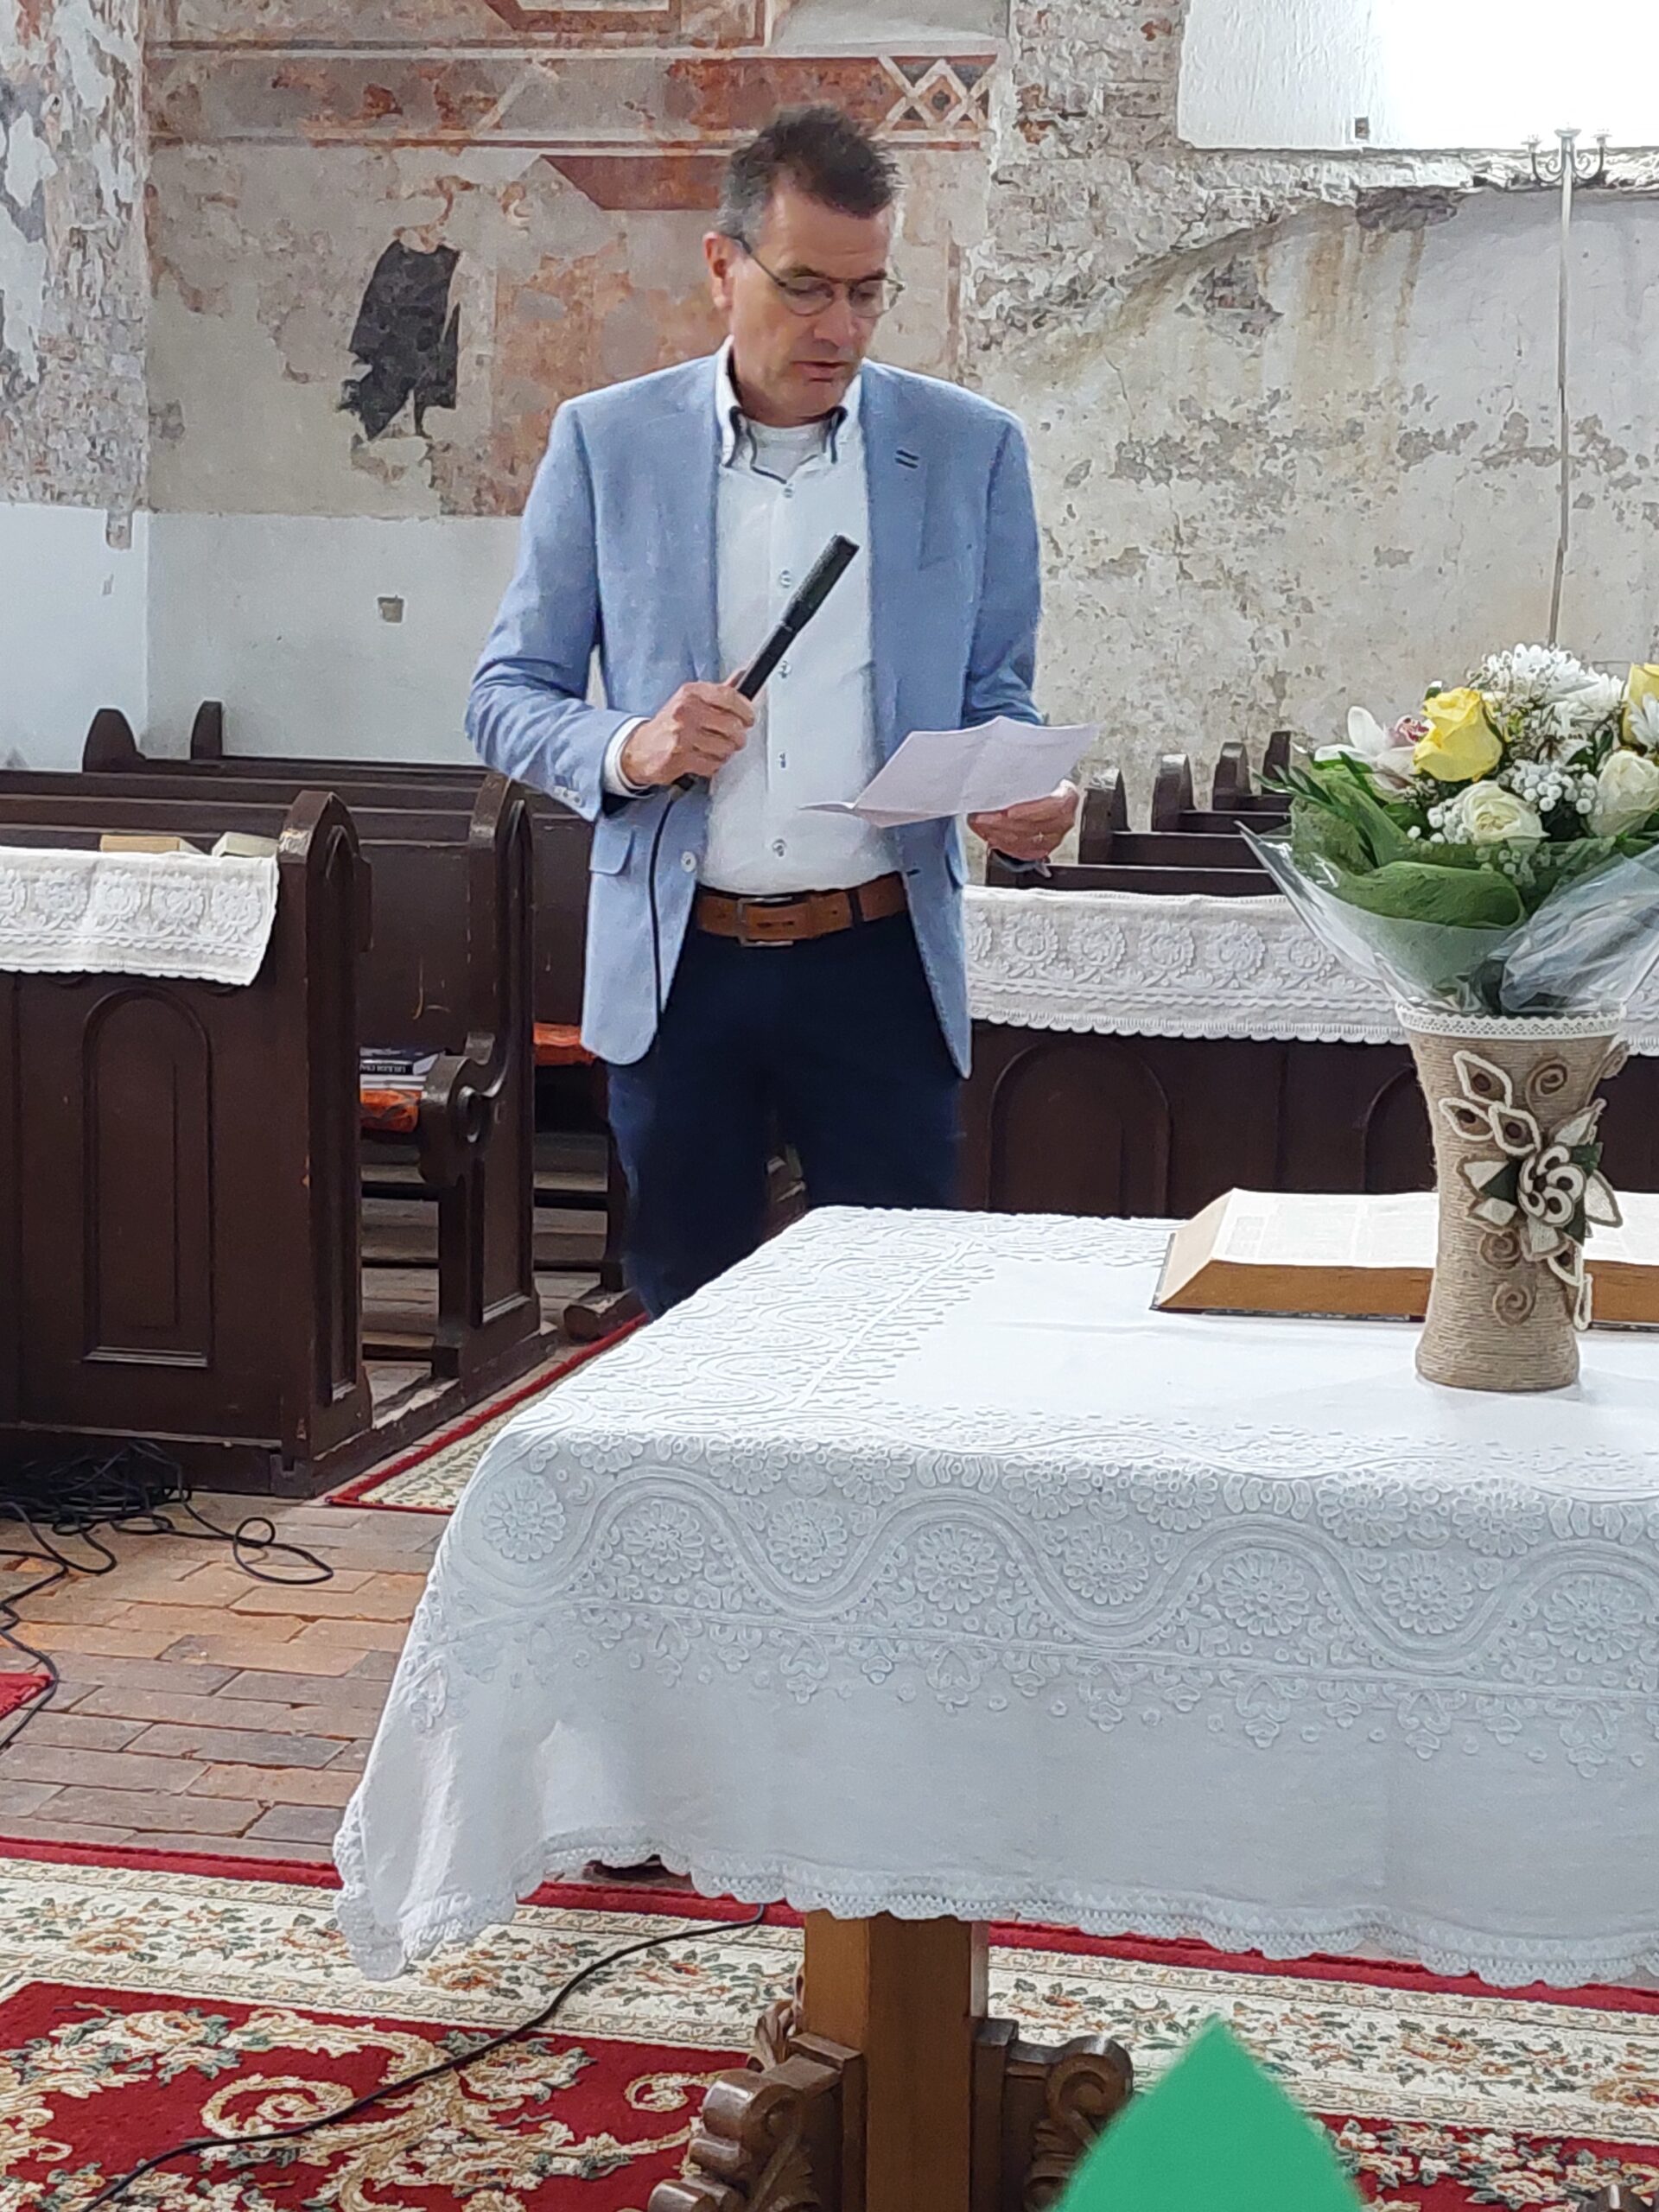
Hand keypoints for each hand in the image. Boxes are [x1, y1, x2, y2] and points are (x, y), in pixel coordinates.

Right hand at [621, 681, 754, 787]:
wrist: (641, 748)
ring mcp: (682, 735)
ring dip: (725, 752)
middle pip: (731, 725)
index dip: (746, 709)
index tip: (749, 717)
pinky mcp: (680, 758)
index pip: (729, 696)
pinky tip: (704, 758)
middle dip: (738, 736)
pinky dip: (713, 764)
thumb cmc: (670, 724)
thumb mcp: (691, 700)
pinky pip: (712, 764)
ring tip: (715, 748)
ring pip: (725, 747)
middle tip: (734, 738)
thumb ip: (719, 691)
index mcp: (690, 693)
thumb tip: (743, 675)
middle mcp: (685, 711)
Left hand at [968, 780, 1080, 862]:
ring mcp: (1054, 838)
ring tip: (981, 824)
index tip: (1008, 812)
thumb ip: (1026, 778)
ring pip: (1023, 840)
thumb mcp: (1037, 773)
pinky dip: (1000, 842)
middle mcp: (1064, 821)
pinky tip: (989, 833)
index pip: (1054, 808)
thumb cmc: (1040, 783)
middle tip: (982, 817)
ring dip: (997, 832)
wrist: (1045, 796)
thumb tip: (998, 774)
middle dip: (1002, 823)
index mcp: (1068, 798)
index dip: (1029, 811)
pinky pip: (1019, 850)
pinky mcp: (1041, 849)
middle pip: (1033, 827)